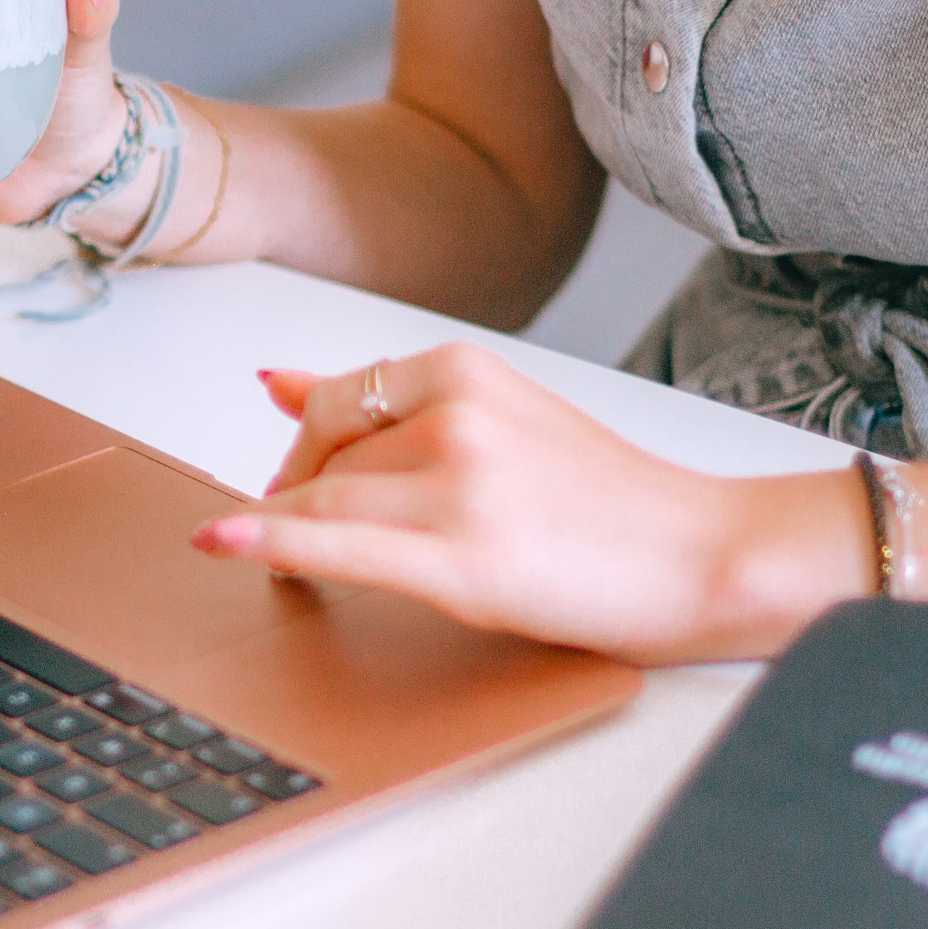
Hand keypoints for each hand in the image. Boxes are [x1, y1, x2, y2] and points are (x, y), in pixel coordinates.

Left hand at [188, 344, 862, 662]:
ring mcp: (457, 484)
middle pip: (327, 456)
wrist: (706, 557)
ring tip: (279, 559)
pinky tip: (221, 543)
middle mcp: (457, 413)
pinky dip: (266, 542)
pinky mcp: (461, 557)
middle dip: (298, 498)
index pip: (337, 401)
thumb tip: (275, 381)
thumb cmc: (613, 502)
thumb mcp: (503, 418)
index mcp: (467, 369)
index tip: (292, 484)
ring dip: (289, 533)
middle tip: (292, 535)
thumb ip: (394, 401)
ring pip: (325, 499)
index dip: (301, 452)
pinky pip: (336, 543)